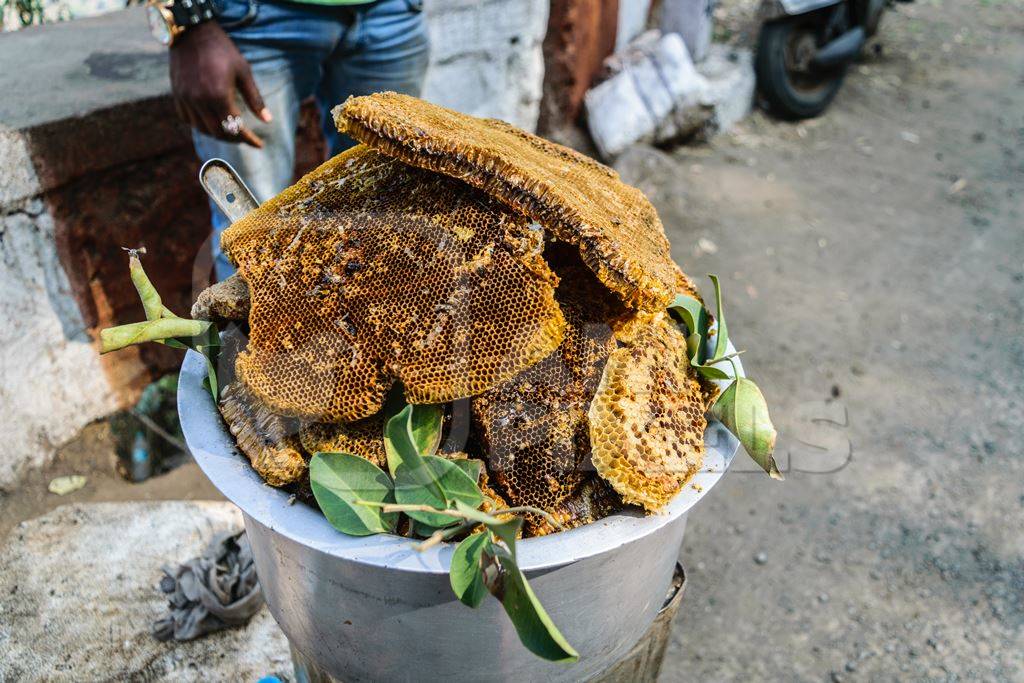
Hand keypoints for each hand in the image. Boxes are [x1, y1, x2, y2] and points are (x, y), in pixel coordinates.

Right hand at [170, 22, 271, 147]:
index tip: (259, 144)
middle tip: (245, 137)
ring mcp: (186, 99)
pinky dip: (200, 125)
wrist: (191, 32)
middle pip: (218, 133)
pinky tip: (210, 121)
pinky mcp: (177, 94)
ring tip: (230, 131)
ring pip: (202, 129)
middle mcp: (200, 101)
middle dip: (234, 138)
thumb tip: (268, 121)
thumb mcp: (244, 72)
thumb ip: (255, 99)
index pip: (236, 128)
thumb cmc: (222, 50)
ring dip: (217, 133)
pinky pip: (187, 119)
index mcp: (219, 95)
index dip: (249, 139)